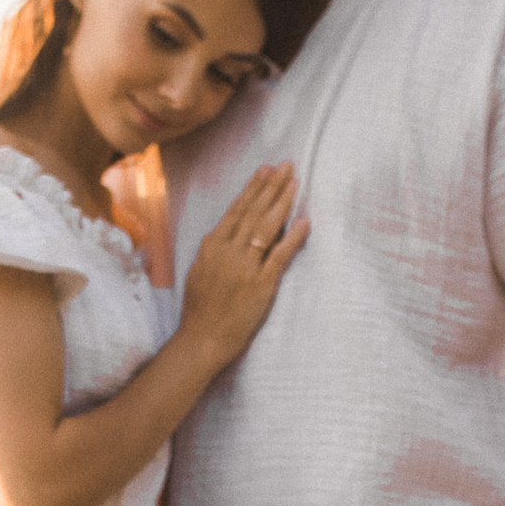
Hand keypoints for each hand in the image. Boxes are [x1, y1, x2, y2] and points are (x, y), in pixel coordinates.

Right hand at [178, 163, 305, 376]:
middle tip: (287, 166)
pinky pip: (280, 256)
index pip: (237, 210)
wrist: (201, 339)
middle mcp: (228, 251)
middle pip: (254, 212)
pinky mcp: (260, 285)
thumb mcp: (200, 271)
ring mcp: (245, 267)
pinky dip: (293, 237)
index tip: (266, 170)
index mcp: (212, 246)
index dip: (254, 189)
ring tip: (295, 182)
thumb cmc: (200, 310)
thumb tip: (225, 234)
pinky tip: (304, 221)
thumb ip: (214, 251)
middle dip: (272, 186)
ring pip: (266, 227)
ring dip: (283, 202)